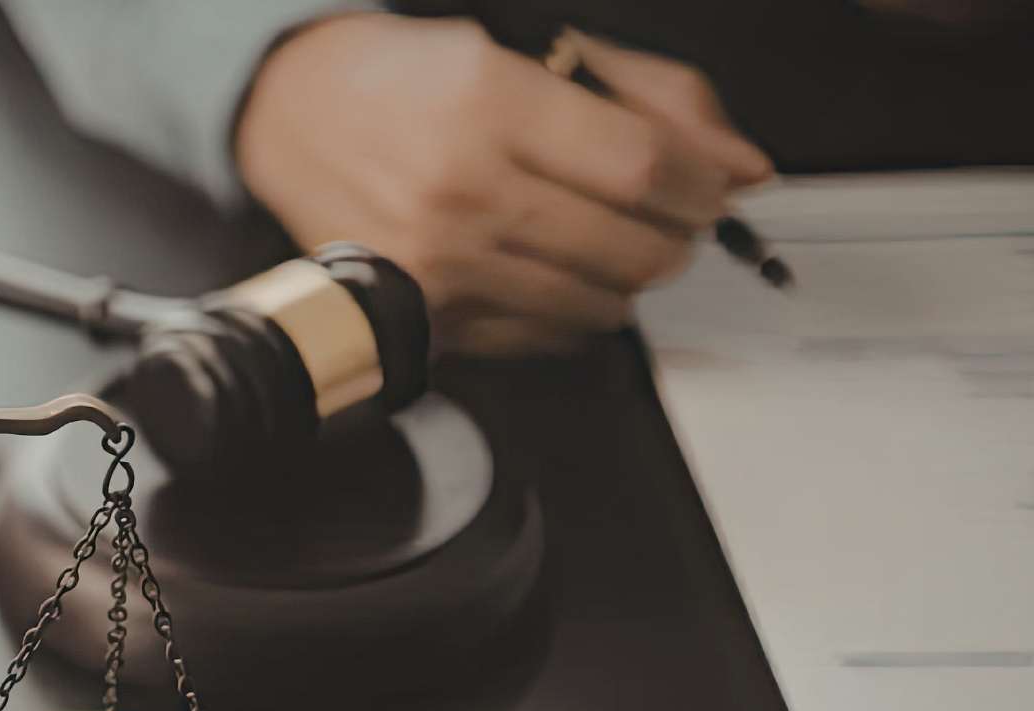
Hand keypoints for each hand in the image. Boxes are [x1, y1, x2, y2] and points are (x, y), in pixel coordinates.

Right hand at [235, 16, 772, 355]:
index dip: (702, 186)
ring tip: (609, 241)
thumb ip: (649, 96)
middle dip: (676, 237)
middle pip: (633, 247)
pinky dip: (573, 315)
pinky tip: (558, 274)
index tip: (710, 187)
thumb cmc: (408, 78)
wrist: (291, 118)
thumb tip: (743, 166)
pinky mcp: (425, 315)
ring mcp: (438, 264)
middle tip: (667, 216)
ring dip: (628, 279)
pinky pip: (542, 340)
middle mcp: (460, 191)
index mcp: (489, 105)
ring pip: (598, 304)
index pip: (644, 168)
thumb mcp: (527, 47)